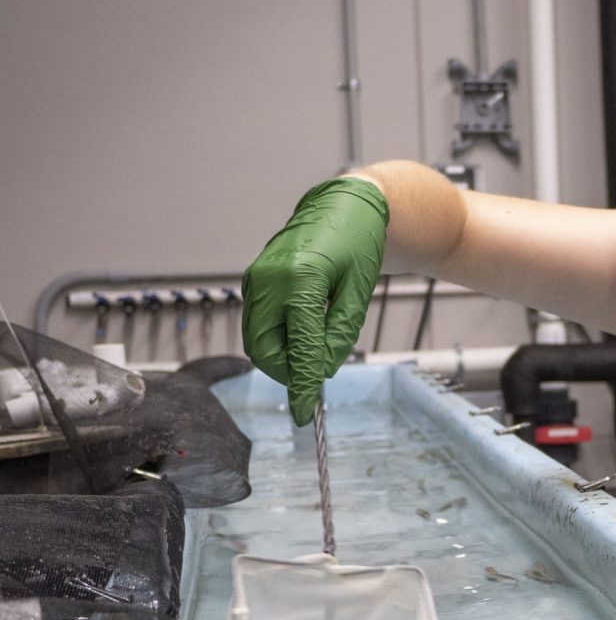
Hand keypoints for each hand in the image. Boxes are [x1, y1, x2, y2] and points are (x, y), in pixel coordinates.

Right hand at [241, 177, 387, 424]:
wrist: (344, 207)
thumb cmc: (358, 245)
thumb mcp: (358, 293)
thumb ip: (339, 334)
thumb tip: (319, 371)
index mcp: (300, 279)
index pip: (298, 347)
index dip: (301, 383)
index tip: (303, 413)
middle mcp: (269, 279)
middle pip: (263, 350)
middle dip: (287, 369)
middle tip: (316, 369)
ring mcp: (256, 279)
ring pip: (257, 340)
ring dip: (283, 353)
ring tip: (316, 340)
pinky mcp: (253, 280)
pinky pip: (259, 323)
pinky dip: (279, 336)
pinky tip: (305, 324)